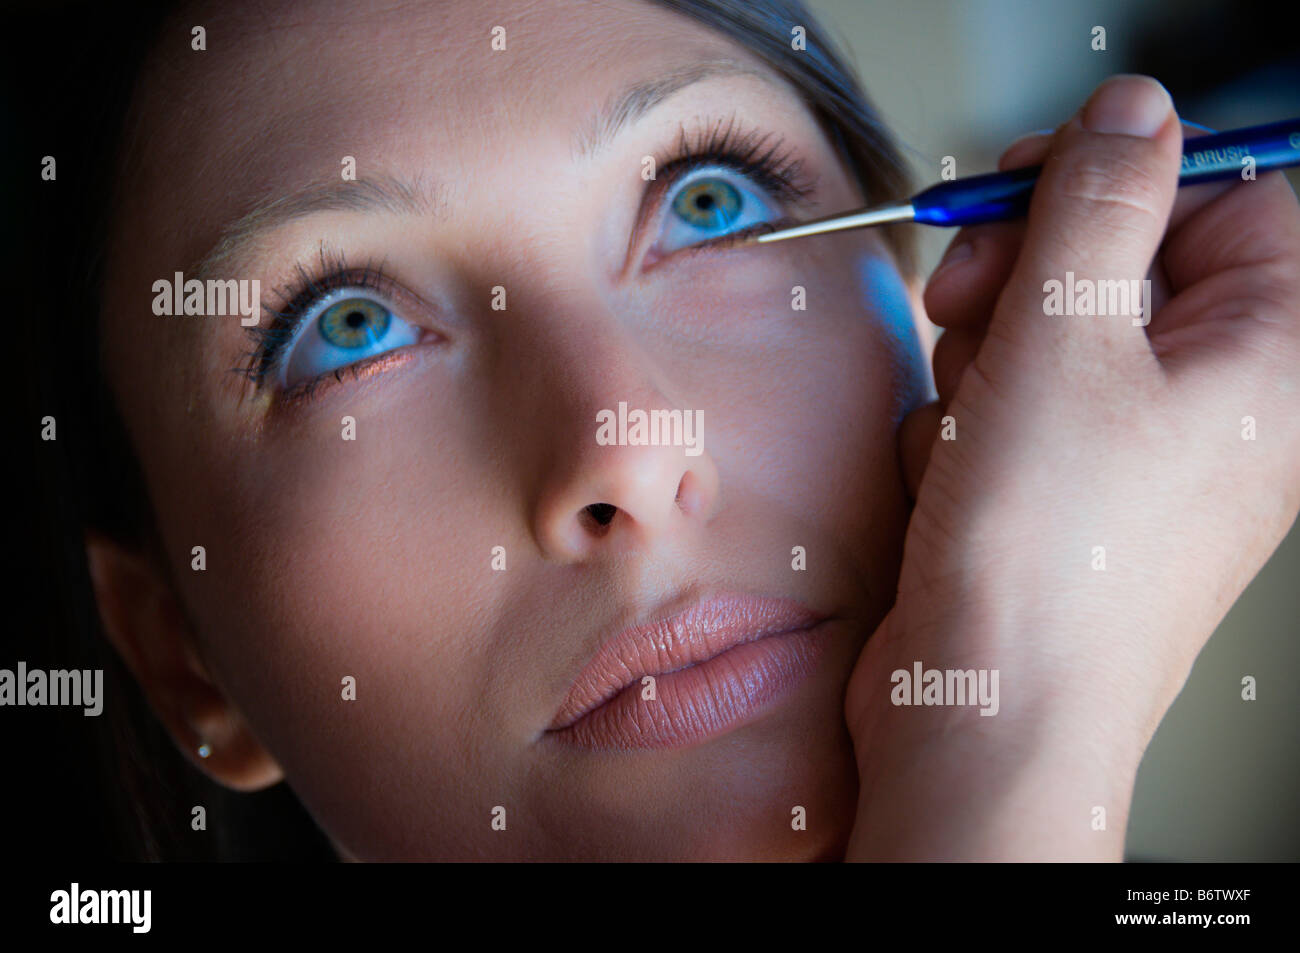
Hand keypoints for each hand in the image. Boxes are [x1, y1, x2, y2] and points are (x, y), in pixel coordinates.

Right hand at [844, 74, 1299, 859]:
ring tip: (964, 418)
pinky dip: (969, 421)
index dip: (1123, 181)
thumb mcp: (1065, 339)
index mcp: (1271, 357)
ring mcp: (1140, 453)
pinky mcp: (1067, 491)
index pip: (1225, 200)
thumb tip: (1133, 114)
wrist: (983, 714)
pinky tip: (955, 471)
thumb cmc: (1046, 567)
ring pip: (1053, 334)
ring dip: (984, 355)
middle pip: (1125, 263)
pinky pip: (1016, 405)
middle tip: (970, 297)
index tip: (1035, 186)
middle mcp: (1218, 405)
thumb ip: (1097, 203)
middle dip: (1028, 273)